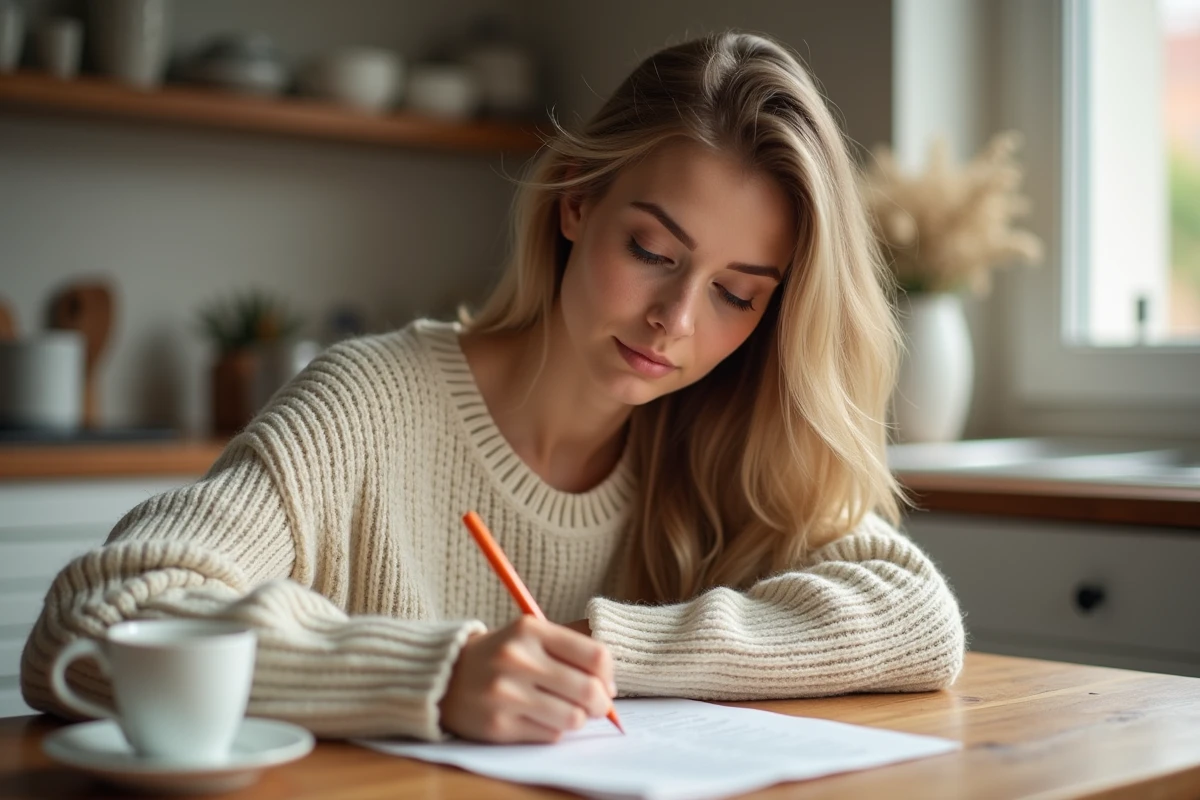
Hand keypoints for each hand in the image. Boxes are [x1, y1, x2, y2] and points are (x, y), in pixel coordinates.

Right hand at [439, 616, 614, 742]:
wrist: (445, 676)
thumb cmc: (500, 655)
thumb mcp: (530, 636)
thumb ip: (570, 653)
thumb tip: (610, 688)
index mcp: (530, 630)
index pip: (595, 655)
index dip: (609, 674)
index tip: (606, 682)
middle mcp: (517, 660)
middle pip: (589, 691)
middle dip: (602, 703)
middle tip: (597, 705)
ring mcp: (506, 695)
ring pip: (573, 718)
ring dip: (577, 719)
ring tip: (565, 710)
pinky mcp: (498, 726)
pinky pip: (550, 735)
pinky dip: (553, 730)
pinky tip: (538, 718)